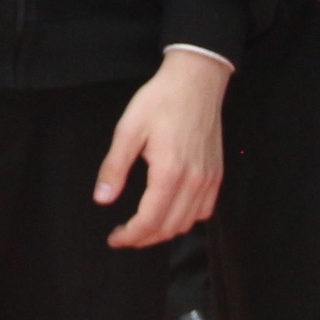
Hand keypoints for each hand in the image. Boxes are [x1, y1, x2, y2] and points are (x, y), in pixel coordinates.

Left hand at [95, 49, 230, 247]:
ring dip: (164, 231)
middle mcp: (193, 182)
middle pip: (169, 227)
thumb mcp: (128, 129)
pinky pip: (204, 210)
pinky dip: (186, 219)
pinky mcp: (216, 174)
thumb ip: (115, 167)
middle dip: (144, 238)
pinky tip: (170, 212)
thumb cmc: (160, 101)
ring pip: (187, 223)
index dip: (131, 235)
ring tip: (142, 227)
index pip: (150, 220)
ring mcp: (209, 179)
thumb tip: (102, 198)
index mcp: (169, 172)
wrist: (196, 81)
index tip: (114, 239)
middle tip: (123, 236)